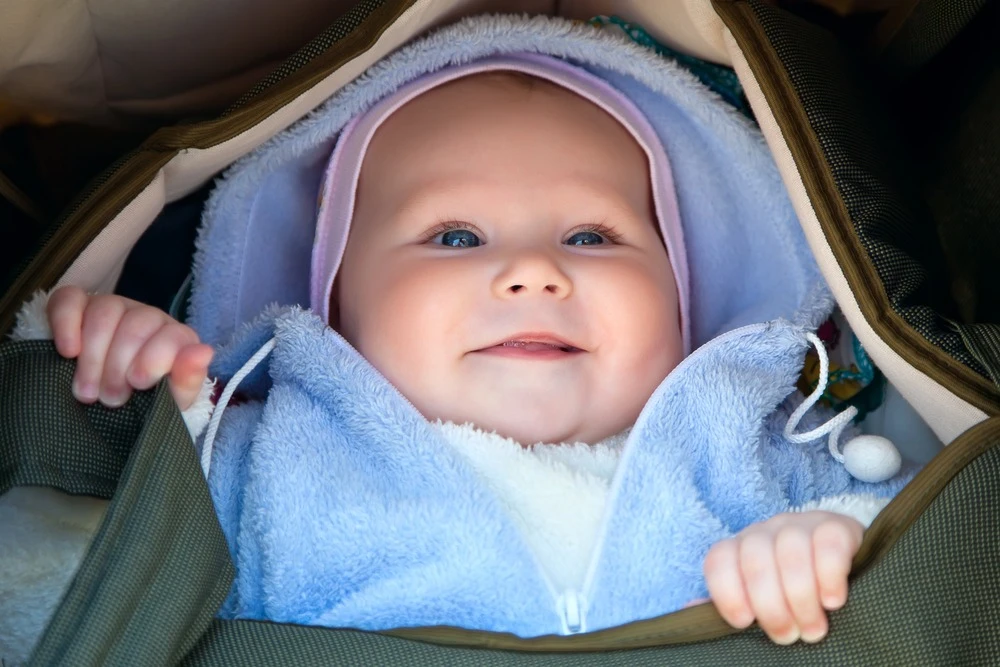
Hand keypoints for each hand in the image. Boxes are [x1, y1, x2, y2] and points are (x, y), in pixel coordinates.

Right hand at [47, 286, 212, 409]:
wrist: (108, 410)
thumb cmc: (144, 405)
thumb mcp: (171, 403)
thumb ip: (188, 379)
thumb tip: (203, 352)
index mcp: (176, 339)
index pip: (173, 335)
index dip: (154, 358)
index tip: (138, 384)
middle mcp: (147, 317)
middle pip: (135, 325)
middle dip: (119, 366)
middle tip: (110, 399)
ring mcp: (113, 307)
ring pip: (104, 311)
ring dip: (93, 356)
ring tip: (87, 392)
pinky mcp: (78, 305)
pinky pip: (69, 300)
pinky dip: (67, 323)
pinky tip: (67, 352)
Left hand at [703, 511, 862, 643]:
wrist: (846, 563)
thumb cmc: (794, 591)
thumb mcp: (760, 599)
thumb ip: (731, 603)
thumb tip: (689, 610)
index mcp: (740, 549)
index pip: (719, 560)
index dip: (726, 593)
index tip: (744, 623)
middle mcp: (765, 531)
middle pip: (755, 561)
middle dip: (771, 606)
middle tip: (788, 636)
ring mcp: (800, 524)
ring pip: (790, 552)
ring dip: (801, 598)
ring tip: (813, 629)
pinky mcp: (836, 526)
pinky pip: (828, 544)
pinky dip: (829, 576)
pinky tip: (833, 601)